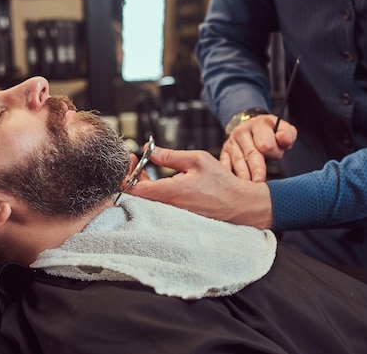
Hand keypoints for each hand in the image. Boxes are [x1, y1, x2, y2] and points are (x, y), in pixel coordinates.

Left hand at [127, 146, 273, 229]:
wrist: (239, 205)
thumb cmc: (222, 183)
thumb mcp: (196, 160)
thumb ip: (169, 155)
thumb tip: (148, 150)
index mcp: (170, 192)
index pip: (135, 189)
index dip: (127, 174)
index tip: (130, 161)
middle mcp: (168, 207)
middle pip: (137, 195)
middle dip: (133, 176)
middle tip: (137, 160)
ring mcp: (172, 214)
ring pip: (147, 200)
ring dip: (143, 183)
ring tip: (148, 167)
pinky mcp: (177, 217)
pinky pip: (157, 205)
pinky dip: (153, 191)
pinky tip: (159, 180)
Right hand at [221, 115, 296, 180]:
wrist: (252, 128)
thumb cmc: (271, 134)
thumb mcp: (283, 130)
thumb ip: (287, 135)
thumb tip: (281, 139)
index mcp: (258, 125)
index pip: (266, 143)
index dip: (274, 153)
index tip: (277, 157)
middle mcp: (242, 132)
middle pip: (251, 154)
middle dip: (257, 169)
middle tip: (260, 182)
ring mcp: (231, 143)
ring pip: (238, 162)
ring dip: (244, 176)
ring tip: (249, 189)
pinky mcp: (224, 153)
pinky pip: (224, 165)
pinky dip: (228, 175)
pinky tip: (233, 186)